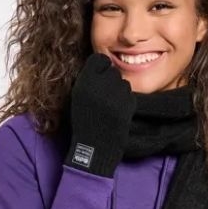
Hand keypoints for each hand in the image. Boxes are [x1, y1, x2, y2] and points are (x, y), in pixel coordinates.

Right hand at [64, 53, 135, 176]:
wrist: (94, 149)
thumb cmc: (83, 124)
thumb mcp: (78, 98)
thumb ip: (88, 81)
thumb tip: (102, 68)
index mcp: (84, 81)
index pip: (99, 59)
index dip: (100, 69)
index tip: (99, 80)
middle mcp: (100, 85)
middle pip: (112, 71)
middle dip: (111, 81)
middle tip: (105, 97)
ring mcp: (115, 94)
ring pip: (123, 83)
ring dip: (119, 92)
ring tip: (111, 107)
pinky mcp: (128, 104)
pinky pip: (130, 95)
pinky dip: (126, 103)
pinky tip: (117, 114)